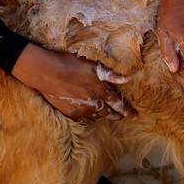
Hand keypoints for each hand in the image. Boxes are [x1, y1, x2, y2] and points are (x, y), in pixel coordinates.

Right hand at [11, 44, 134, 123]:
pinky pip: (84, 118)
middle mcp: (93, 103)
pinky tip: (90, 115)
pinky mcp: (70, 113)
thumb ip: (111, 74)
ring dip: (104, 115)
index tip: (135, 115)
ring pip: (97, 116)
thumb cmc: (71, 64)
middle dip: (118, 115)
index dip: (128, 110)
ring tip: (107, 114)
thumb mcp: (93, 65)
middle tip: (123, 116)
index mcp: (101, 90)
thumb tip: (127, 79)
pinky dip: (90, 117)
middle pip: (109, 113)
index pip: (119, 104)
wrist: (48, 73)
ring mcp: (81, 110)